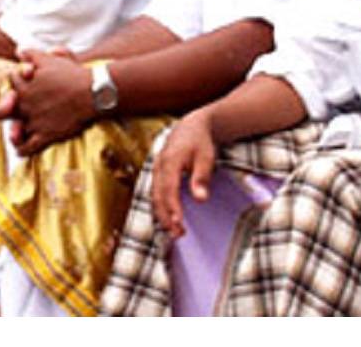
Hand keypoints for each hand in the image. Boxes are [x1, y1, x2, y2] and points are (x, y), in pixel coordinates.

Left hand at [0, 50, 94, 156]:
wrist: (93, 93)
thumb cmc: (73, 74)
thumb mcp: (51, 59)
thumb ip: (32, 55)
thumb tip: (18, 51)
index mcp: (23, 83)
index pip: (11, 82)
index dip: (17, 82)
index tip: (24, 84)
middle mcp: (25, 103)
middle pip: (6, 108)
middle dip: (7, 109)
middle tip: (11, 110)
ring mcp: (33, 120)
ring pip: (14, 130)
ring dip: (14, 132)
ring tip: (15, 134)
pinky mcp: (45, 136)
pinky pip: (26, 148)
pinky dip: (22, 150)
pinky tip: (21, 150)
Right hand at [152, 107, 216, 238]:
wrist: (190, 126)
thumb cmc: (200, 142)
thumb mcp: (206, 157)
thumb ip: (201, 177)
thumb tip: (201, 199)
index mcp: (169, 160)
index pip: (168, 188)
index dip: (172, 207)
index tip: (179, 223)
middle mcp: (158, 166)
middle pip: (157, 196)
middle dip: (166, 216)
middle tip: (178, 234)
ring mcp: (155, 170)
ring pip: (154, 196)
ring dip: (162, 215)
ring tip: (175, 232)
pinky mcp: (157, 174)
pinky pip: (155, 193)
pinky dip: (161, 207)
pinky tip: (169, 219)